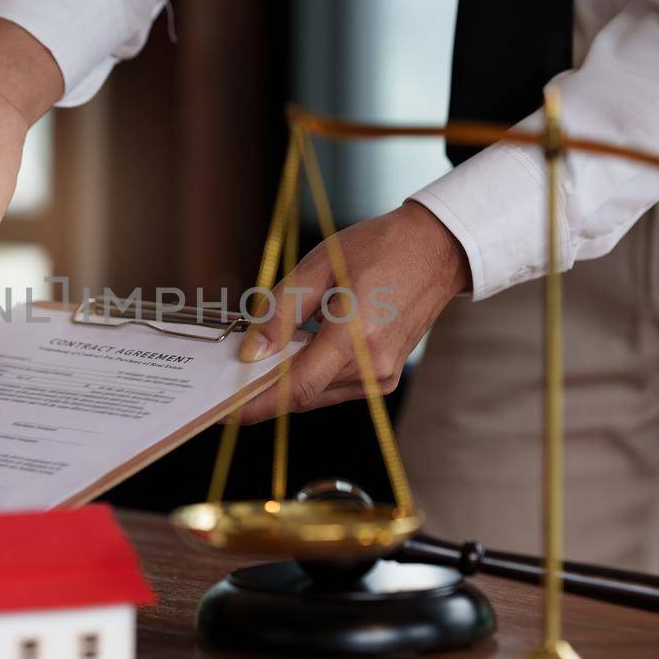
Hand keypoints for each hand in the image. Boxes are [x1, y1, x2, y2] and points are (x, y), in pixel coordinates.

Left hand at [235, 203, 470, 422]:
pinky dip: (308, 377)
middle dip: (262, 392)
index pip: (294, 389)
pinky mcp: (384, 378)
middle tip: (226, 383)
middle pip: (302, 395)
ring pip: (316, 395)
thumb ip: (280, 311)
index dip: (254, 404)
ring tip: (257, 363)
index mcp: (356, 336)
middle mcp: (372, 367)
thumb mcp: (318, 265)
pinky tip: (294, 356)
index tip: (222, 410)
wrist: (435, 251)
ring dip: (284, 383)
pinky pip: (333, 388)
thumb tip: (250, 353)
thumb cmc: (380, 248)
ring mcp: (382, 377)